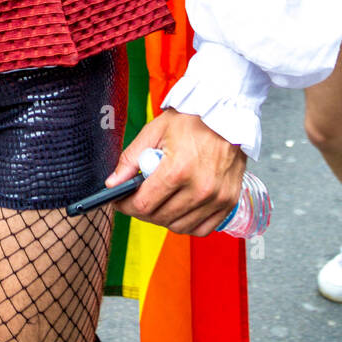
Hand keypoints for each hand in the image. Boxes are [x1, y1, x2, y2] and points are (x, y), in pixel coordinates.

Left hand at [107, 109, 245, 235]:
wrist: (226, 113)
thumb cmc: (192, 120)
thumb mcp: (155, 131)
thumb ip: (131, 159)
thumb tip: (112, 183)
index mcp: (178, 169)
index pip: (144, 204)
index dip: (126, 205)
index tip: (120, 201)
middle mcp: (200, 188)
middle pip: (160, 217)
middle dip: (142, 211)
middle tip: (137, 199)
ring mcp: (217, 198)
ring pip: (180, 226)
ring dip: (163, 218)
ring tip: (159, 201)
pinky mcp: (229, 202)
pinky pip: (202, 228)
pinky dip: (187, 224)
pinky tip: (179, 209)